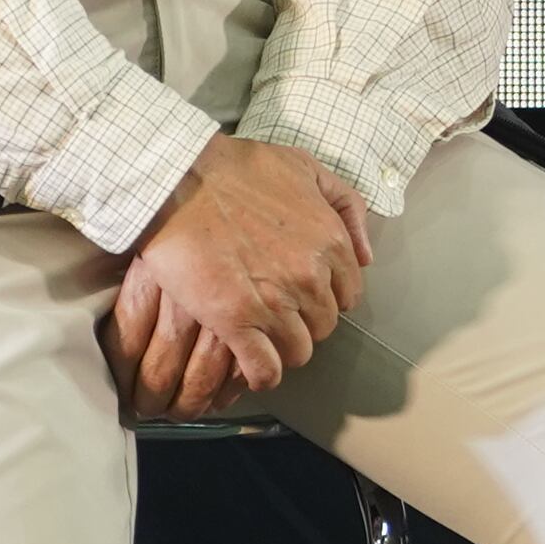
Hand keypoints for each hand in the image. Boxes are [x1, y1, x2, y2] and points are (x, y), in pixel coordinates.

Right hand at [101, 135, 372, 419]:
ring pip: (297, 352)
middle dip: (303, 323)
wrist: (180, 180)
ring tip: (260, 336)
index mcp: (330, 243)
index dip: (324, 299)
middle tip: (276, 314)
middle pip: (323, 327)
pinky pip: (264, 370)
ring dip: (281, 348)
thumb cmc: (238, 170)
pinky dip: (261, 375)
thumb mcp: (306, 168)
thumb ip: (346, 206)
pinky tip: (249, 367)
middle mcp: (310, 277)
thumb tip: (365, 255)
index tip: (302, 296)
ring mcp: (275, 303)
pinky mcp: (235, 322)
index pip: (347, 297)